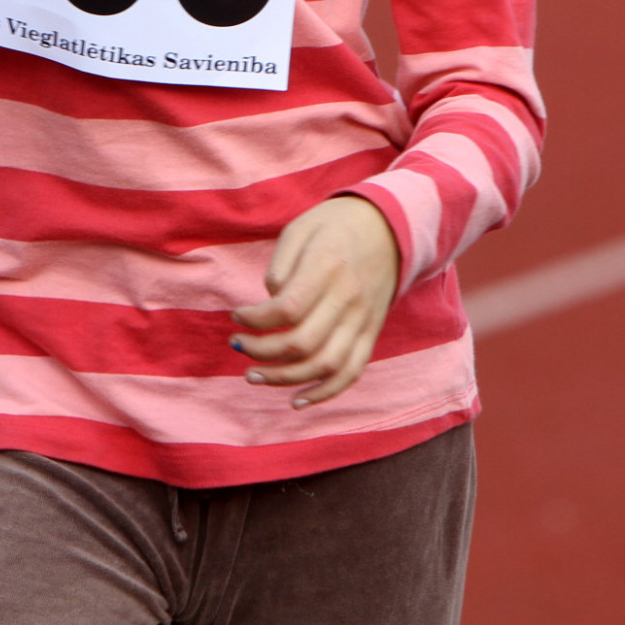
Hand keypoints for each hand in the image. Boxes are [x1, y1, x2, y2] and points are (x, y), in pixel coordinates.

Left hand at [230, 196, 399, 406]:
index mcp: (327, 267)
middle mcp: (347, 298)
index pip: (288, 308)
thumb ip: (281, 265)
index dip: (255, 319)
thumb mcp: (301, 228)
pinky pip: (350, 373)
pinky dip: (324, 393)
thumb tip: (269, 301)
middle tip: (237, 346)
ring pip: (324, 365)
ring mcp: (363, 320)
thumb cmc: (334, 224)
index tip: (236, 315)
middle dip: (261, 352)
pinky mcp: (371, 334)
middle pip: (303, 343)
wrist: (388, 226)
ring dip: (284, 379)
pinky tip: (296, 400)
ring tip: (253, 376)